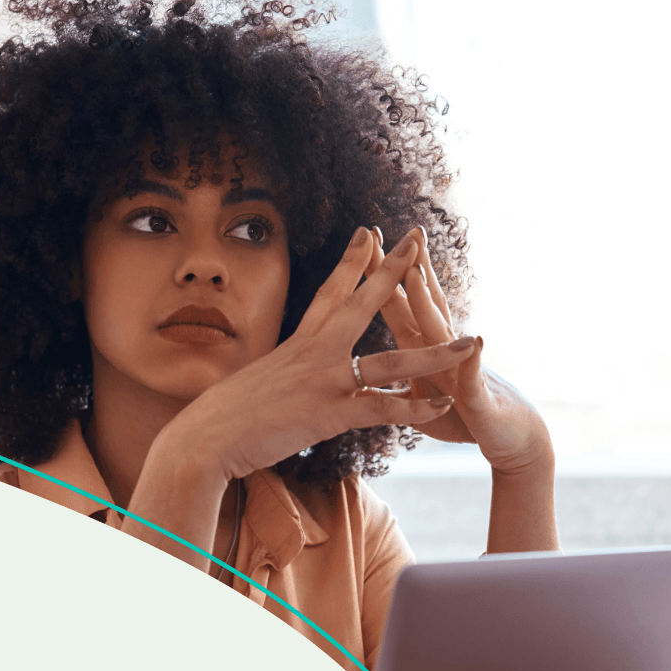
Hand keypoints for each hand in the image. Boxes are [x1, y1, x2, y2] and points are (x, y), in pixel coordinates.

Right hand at [167, 226, 476, 481]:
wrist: (204, 439)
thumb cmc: (220, 418)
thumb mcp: (254, 383)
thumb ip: (278, 374)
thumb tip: (278, 375)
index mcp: (297, 344)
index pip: (330, 293)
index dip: (352, 262)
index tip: (369, 231)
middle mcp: (314, 353)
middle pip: (362, 303)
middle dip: (393, 271)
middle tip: (417, 240)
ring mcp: (325, 381)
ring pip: (391, 361)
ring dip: (433, 354)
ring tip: (467, 342)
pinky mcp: (330, 414)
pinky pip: (383, 410)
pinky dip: (415, 411)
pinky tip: (442, 408)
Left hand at [364, 226, 553, 474]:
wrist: (515, 440)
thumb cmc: (469, 420)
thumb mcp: (425, 402)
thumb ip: (402, 382)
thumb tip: (372, 372)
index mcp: (425, 352)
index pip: (400, 306)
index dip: (382, 274)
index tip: (366, 238)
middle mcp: (445, 353)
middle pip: (420, 305)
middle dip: (404, 267)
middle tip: (391, 230)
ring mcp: (464, 372)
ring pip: (441, 335)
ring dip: (428, 305)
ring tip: (414, 274)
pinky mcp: (480, 401)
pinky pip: (474, 381)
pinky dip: (473, 362)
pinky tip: (475, 343)